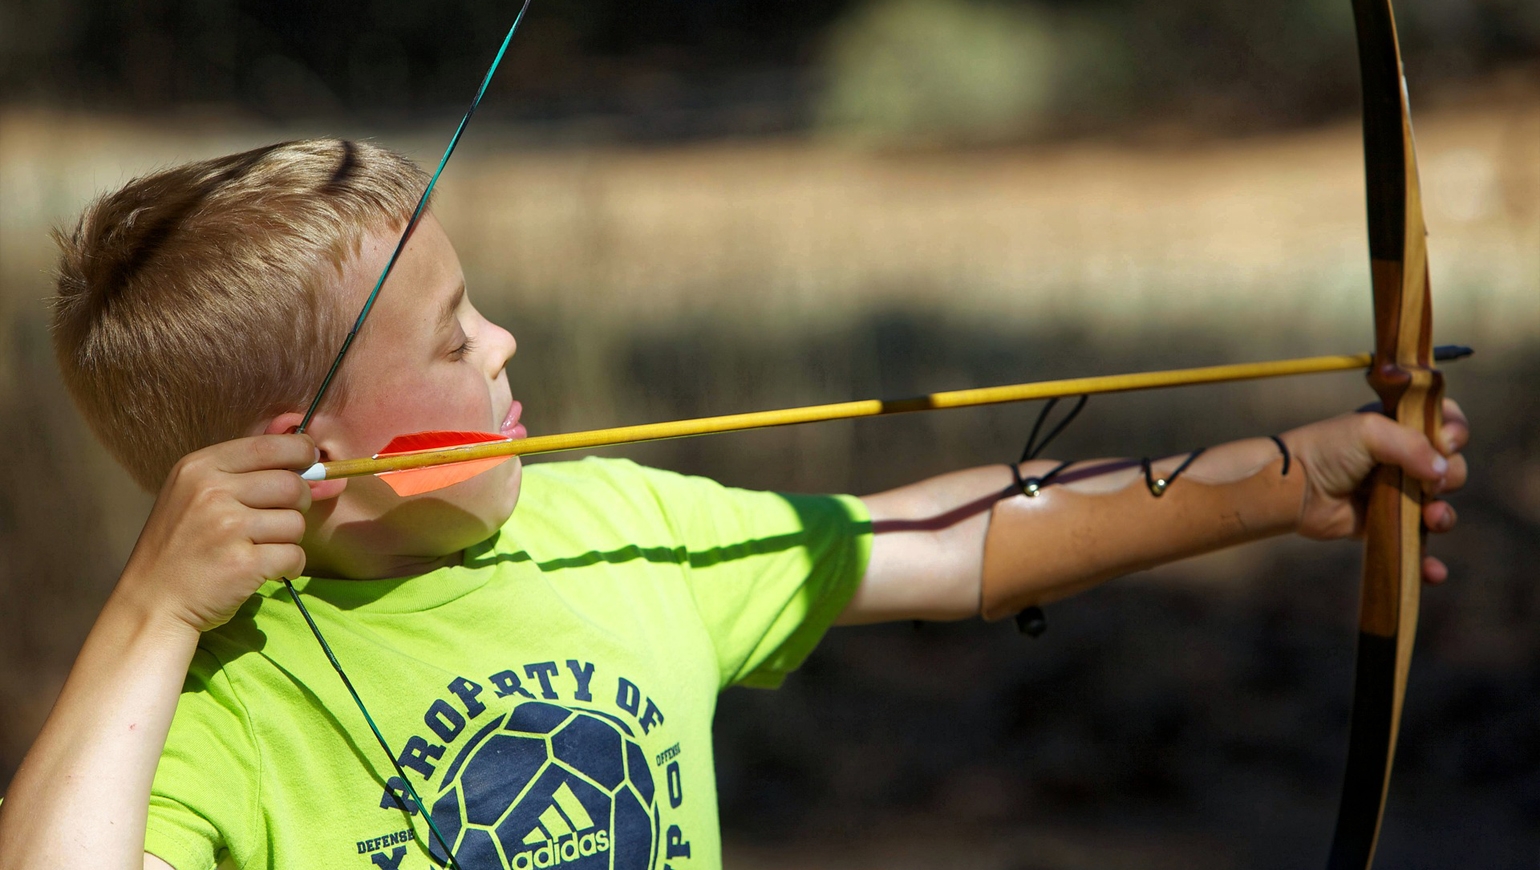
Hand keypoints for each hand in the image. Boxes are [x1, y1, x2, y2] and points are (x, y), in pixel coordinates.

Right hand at [115, 434, 316, 634]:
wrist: (151, 604)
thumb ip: (243, 472)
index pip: (270, 445)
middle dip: (298, 504)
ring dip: (289, 540)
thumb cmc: (181, 548)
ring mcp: (227, 528)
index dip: (301, 452)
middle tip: (278, 521)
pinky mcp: (243, 563)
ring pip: (296, 522)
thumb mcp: (194, 494)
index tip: (308, 464)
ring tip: (260, 549)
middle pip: (292, 485)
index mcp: (199, 468)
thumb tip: (310, 454)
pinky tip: (265, 570)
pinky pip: (295, 556)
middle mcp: (211, 492)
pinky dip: (289, 567)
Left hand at [1282, 398, 1468, 582]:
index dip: (1456, 433)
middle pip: (1451, 467)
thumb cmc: (1327, 451)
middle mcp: (1403, 459)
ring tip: (1431, 517)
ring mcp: (1397, 494)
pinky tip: (1433, 571)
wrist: (1294, 488)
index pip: (1447, 423)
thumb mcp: (1369, 432)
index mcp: (1401, 428)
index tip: (1447, 442)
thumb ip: (1412, 445)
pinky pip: (1417, 544)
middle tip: (1430, 483)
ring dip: (1444, 516)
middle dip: (1451, 476)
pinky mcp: (1387, 525)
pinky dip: (1429, 561)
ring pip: (1440, 506)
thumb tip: (1442, 472)